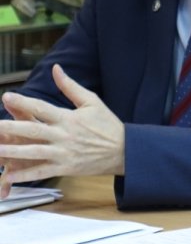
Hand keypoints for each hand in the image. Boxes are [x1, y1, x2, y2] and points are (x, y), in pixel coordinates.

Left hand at [0, 64, 124, 197]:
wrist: (125, 150)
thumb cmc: (107, 125)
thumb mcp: (92, 101)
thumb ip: (70, 86)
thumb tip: (55, 68)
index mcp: (69, 118)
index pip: (42, 108)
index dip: (23, 102)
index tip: (6, 97)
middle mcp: (64, 135)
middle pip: (32, 130)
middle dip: (9, 128)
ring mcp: (64, 153)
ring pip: (33, 152)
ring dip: (12, 152)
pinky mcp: (66, 168)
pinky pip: (42, 172)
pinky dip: (26, 175)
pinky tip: (9, 175)